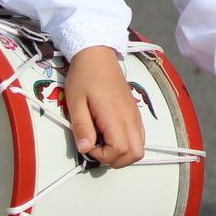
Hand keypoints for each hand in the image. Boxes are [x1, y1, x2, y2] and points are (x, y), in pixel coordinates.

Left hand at [64, 46, 145, 167]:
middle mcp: (130, 117)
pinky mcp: (135, 112)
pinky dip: (128, 144)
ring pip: (140, 148)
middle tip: (97, 148)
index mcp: (115, 115)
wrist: (98, 55)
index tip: (88, 145)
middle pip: (135, 154)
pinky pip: (140, 136)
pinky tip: (111, 134)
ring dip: (123, 153)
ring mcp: (135, 115)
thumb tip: (85, 149)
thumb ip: (81, 127)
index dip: (103, 156)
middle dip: (116, 159)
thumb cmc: (84, 77)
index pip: (120, 150)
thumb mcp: (75, 101)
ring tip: (103, 142)